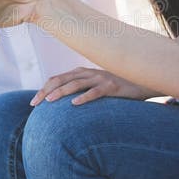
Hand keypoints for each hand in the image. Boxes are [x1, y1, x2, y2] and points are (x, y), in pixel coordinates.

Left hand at [30, 67, 156, 106]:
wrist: (145, 81)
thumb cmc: (120, 88)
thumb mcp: (99, 87)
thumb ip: (84, 91)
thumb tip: (67, 105)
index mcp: (84, 73)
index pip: (58, 78)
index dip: (44, 88)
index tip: (33, 102)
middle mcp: (90, 73)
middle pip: (62, 80)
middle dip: (46, 91)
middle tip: (34, 104)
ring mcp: (102, 78)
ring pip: (76, 84)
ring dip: (61, 93)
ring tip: (49, 102)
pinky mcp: (113, 86)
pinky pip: (96, 92)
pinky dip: (84, 97)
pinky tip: (74, 105)